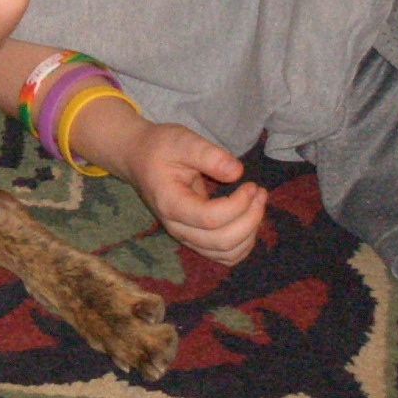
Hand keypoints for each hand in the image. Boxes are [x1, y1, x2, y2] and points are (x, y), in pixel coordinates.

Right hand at [115, 121, 267, 266]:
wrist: (138, 158)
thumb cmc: (160, 148)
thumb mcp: (182, 141)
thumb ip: (209, 155)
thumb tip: (238, 172)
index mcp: (170, 203)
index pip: (210, 219)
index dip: (238, 205)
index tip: (251, 184)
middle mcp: (176, 227)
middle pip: (221, 241)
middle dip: (250, 219)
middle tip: (259, 192)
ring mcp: (184, 236)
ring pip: (226, 253)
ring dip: (250, 233)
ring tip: (257, 204)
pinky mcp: (194, 239)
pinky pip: (225, 256)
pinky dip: (243, 243)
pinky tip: (248, 219)